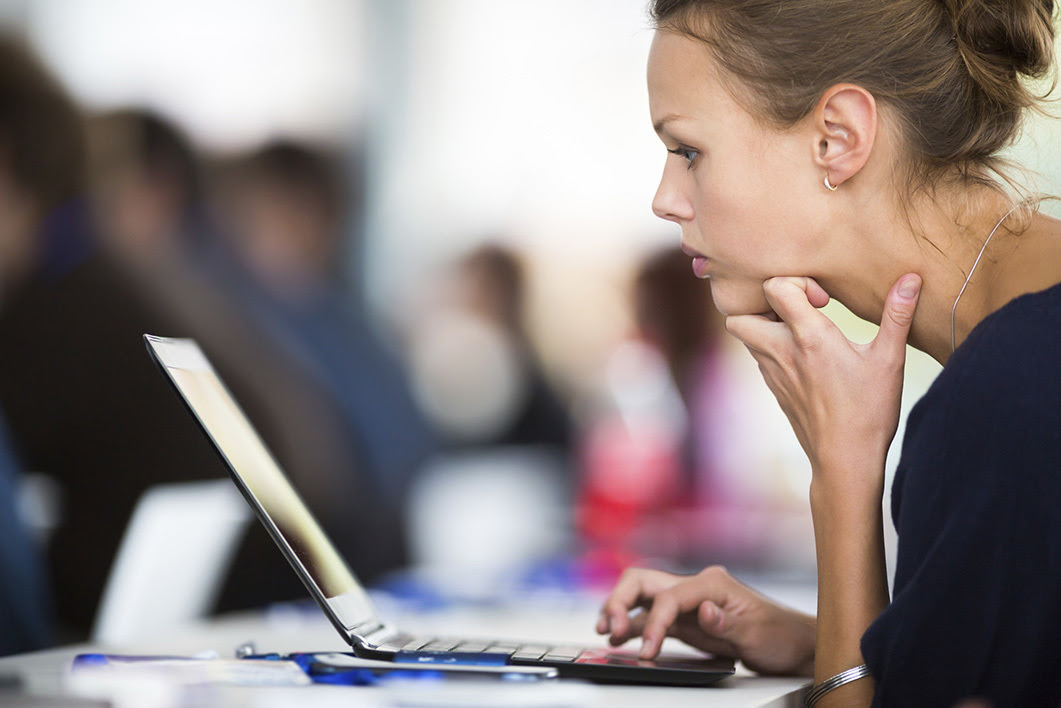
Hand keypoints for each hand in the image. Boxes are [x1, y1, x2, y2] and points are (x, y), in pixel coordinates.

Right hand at [596, 566, 816, 675]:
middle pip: (643, 582)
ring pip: (642, 598)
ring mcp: (687, 603)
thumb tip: (703, 612)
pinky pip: (651, 617)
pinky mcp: (685, 621)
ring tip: (606, 632)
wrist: (793, 645)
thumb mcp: (758, 633)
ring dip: (620, 611)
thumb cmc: (779, 635)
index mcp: (710, 582)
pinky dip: (634, 626)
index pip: (668, 596)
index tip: (648, 650)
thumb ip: (728, 622)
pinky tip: (621, 638)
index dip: (653, 623)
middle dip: (619, 601)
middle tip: (609, 628)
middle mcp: (695, 587)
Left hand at [724, 274, 920, 490]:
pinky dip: (771, 348)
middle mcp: (782, 352)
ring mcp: (773, 373)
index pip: (775, 287)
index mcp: (809, 337)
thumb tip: (911, 277)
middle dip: (762, 304)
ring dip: (765, 326)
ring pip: (745, 337)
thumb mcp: (889, 359)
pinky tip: (803, 356)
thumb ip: (897, 315)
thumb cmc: (870, 410)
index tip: (823, 300)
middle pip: (739, 315)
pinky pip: (759, 357)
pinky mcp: (774, 389)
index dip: (797, 282)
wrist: (845, 459)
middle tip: (796, 311)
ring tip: (800, 330)